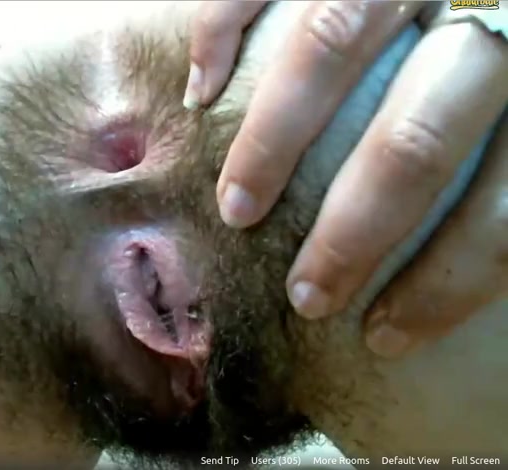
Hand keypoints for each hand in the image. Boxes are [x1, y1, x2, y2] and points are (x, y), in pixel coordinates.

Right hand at [186, 1, 507, 355]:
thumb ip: (507, 167)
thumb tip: (470, 246)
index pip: (505, 204)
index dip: (448, 282)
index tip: (388, 335)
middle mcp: (486, 18)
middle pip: (414, 139)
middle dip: (350, 233)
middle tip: (305, 295)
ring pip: (333, 46)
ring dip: (272, 144)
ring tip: (234, 211)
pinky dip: (220, 31)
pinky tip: (198, 92)